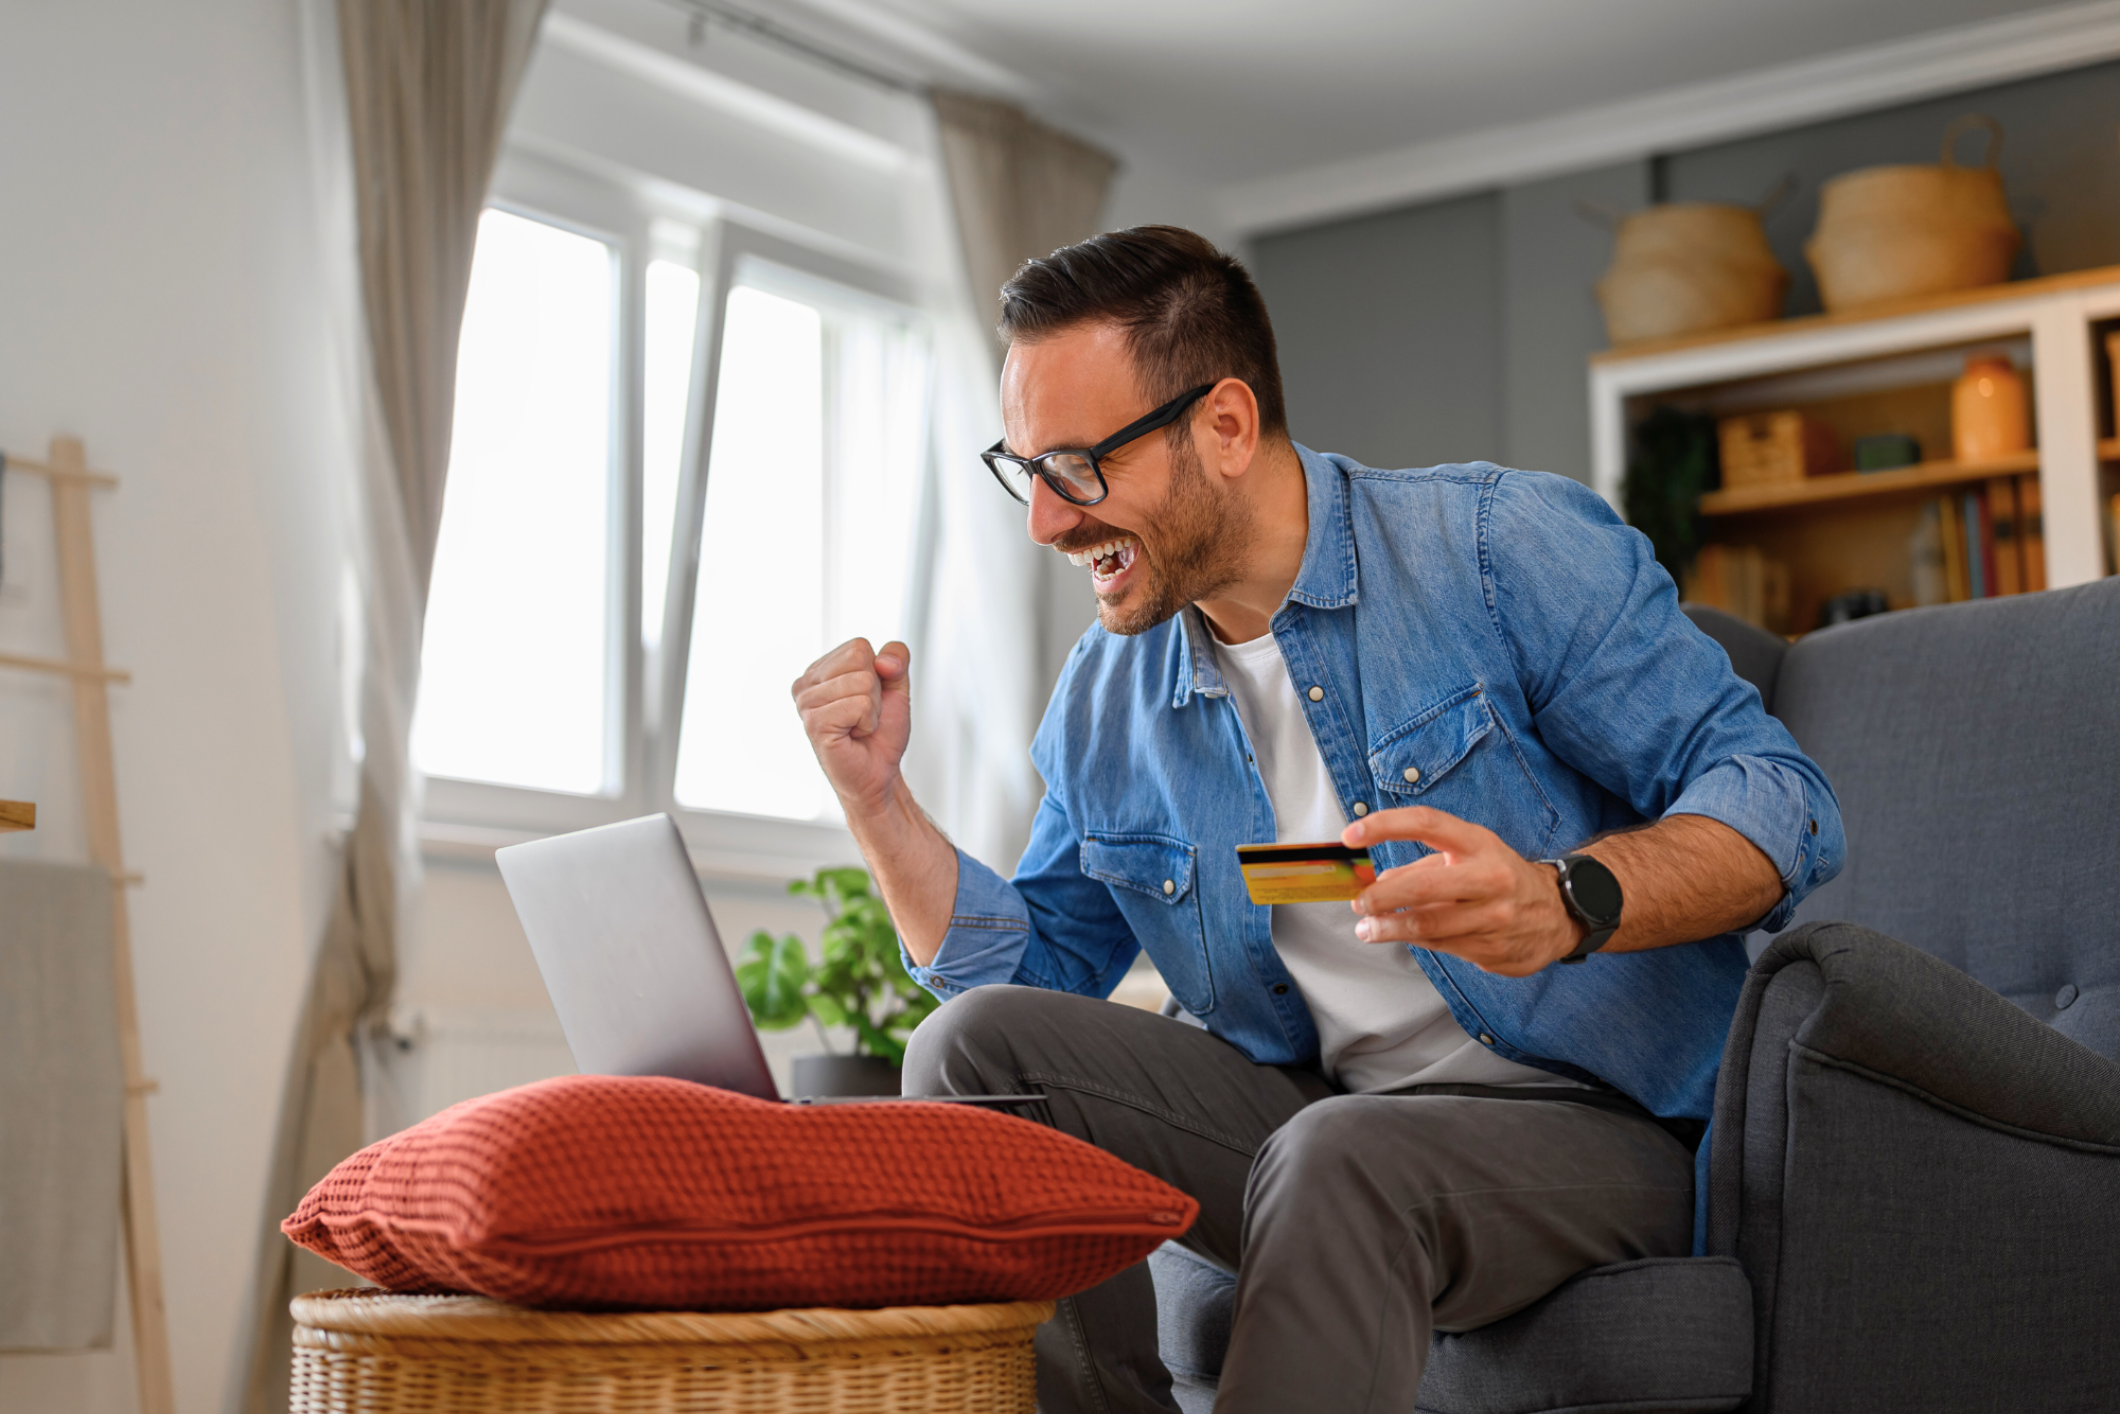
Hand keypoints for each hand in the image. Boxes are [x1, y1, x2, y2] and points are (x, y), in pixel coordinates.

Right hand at [792, 638, 911, 815]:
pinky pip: (859, 705)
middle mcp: (806, 683)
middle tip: (864, 715)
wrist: (878, 773)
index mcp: (820, 670)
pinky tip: (854, 736)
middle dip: (875, 690)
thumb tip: (883, 660)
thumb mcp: (896, 687)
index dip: (877, 673)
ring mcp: (806, 703)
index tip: (868, 699)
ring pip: (863, 681)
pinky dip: (868, 723)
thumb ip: (896, 659)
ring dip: (873, 710)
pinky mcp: (815, 723)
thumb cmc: (881, 734)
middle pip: (859, 658)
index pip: (859, 646)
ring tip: (858, 726)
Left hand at [1340, 806, 1581, 976]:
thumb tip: (1379, 882)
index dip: (1384, 826)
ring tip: (1367, 928)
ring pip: (1428, 925)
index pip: (1426, 824)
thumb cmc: (1504, 877)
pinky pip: (1442, 945)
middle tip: (1359, 903)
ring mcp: (1493, 916)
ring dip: (1389, 928)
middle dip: (1381, 897)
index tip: (1352, 834)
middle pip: (1422, 886)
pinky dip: (1415, 941)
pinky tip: (1402, 936)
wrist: (1560, 913)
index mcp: (1479, 844)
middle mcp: (1488, 878)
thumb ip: (1422, 866)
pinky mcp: (1493, 948)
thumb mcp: (1469, 856)